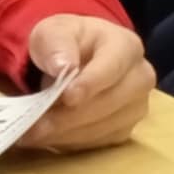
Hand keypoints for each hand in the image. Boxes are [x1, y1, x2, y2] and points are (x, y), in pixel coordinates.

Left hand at [18, 15, 153, 151]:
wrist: (74, 57)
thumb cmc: (66, 42)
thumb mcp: (54, 32)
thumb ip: (57, 45)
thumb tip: (63, 67)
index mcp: (126, 47)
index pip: (111, 68)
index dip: (90, 84)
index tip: (66, 97)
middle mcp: (140, 78)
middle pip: (108, 103)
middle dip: (69, 116)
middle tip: (35, 124)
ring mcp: (136, 107)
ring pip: (103, 127)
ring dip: (67, 133)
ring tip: (33, 133)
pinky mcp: (125, 128)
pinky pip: (100, 141)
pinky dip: (72, 141)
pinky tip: (47, 138)